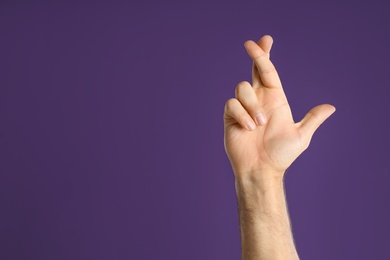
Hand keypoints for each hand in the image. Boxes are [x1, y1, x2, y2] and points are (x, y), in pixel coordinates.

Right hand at [223, 35, 335, 179]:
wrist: (261, 169)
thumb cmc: (280, 155)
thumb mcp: (301, 136)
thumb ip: (312, 119)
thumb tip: (331, 107)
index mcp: (275, 100)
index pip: (269, 73)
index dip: (266, 56)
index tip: (265, 40)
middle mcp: (258, 101)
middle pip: (254, 71)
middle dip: (255, 55)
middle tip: (250, 44)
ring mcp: (243, 108)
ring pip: (242, 88)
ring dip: (253, 105)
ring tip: (259, 125)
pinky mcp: (231, 117)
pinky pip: (232, 104)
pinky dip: (242, 115)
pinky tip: (248, 129)